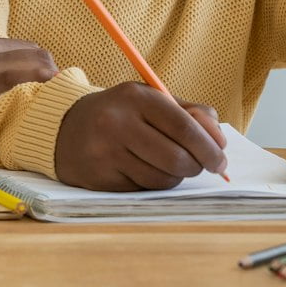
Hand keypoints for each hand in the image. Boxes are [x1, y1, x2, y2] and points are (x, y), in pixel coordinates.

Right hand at [0, 22, 58, 127]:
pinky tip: (41, 108)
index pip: (25, 47)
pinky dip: (38, 95)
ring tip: (53, 102)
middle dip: (52, 73)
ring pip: (37, 67)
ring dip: (51, 84)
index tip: (45, 80)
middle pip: (37, 54)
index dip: (40, 64)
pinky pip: (23, 87)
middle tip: (54, 93)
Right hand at [53, 83, 227, 190]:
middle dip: (196, 167)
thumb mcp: (151, 101)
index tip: (221, 161)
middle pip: (177, 158)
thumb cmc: (120, 115)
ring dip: (173, 177)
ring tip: (163, 164)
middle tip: (199, 167)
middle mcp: (117, 122)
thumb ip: (190, 114)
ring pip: (163, 178)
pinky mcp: (100, 176)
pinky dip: (151, 184)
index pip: (184, 126)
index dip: (209, 147)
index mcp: (135, 97)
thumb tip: (219, 141)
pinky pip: (143, 189)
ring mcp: (106, 151)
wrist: (65, 129)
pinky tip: (141, 170)